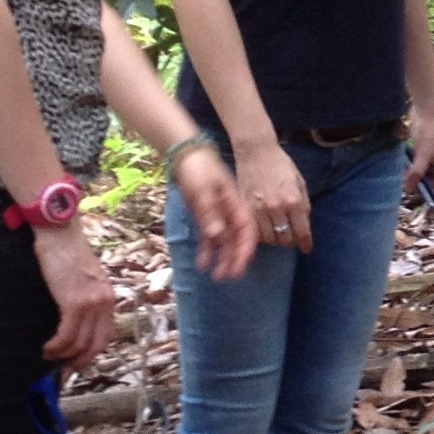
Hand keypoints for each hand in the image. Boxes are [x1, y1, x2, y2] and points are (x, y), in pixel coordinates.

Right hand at [30, 222, 116, 367]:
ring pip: (80, 343)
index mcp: (108, 297)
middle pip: (96, 345)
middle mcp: (104, 302)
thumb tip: (74, 321)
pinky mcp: (75, 302)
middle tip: (63, 369)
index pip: (106, 335)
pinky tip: (47, 348)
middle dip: (79, 362)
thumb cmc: (66, 253)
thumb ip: (85, 298)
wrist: (59, 233)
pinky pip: (67, 335)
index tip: (77, 362)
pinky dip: (56, 346)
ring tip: (49, 356)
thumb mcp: (84, 279)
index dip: (91, 353)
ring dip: (63, 355)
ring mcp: (91, 303)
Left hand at [180, 152, 258, 282]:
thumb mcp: (203, 190)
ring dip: (221, 258)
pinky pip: (209, 237)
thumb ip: (210, 213)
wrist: (186, 154)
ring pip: (224, 241)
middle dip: (234, 259)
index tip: (239, 267)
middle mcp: (230, 212)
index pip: (247, 231)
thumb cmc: (199, 169)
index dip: (245, 250)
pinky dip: (207, 250)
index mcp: (237, 205)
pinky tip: (202, 264)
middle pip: (237, 240)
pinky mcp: (206, 216)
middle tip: (226, 278)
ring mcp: (219, 215)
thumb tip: (217, 237)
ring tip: (215, 277)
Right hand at [232, 136, 311, 252]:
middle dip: (291, 241)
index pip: (302, 231)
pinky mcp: (245, 209)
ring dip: (276, 239)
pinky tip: (265, 229)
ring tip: (278, 233)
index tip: (307, 248)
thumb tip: (306, 225)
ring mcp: (258, 210)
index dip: (306, 243)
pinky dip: (261, 235)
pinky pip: (254, 232)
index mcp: (293, 200)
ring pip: (269, 239)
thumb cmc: (281, 165)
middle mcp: (276, 208)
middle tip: (292, 237)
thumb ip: (304, 204)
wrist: (256, 152)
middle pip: (285, 239)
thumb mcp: (299, 182)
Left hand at [406, 110, 433, 208]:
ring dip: (413, 184)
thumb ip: (417, 172)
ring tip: (401, 189)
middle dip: (422, 195)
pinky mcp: (418, 156)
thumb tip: (409, 190)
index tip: (429, 215)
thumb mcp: (423, 154)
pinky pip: (413, 170)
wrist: (426, 113)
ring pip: (421, 179)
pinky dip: (407, 173)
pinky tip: (398, 174)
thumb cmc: (429, 133)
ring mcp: (428, 162)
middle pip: (431, 188)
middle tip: (408, 202)